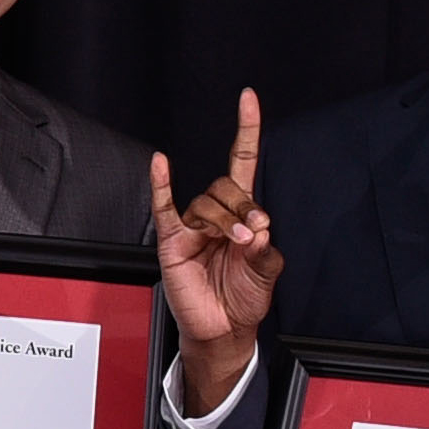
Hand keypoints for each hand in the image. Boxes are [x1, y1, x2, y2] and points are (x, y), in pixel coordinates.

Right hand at [153, 88, 279, 412]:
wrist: (222, 329)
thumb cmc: (243, 299)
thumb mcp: (267, 275)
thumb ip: (265, 251)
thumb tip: (256, 229)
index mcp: (242, 215)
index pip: (243, 162)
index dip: (247, 131)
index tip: (247, 99)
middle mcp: (216, 215)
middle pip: (226, 187)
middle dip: (243, 208)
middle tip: (251, 237)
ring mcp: (193, 227)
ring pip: (206, 204)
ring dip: (224, 220)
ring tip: (234, 245)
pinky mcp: (172, 241)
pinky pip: (164, 208)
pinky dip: (161, 185)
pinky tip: (161, 164)